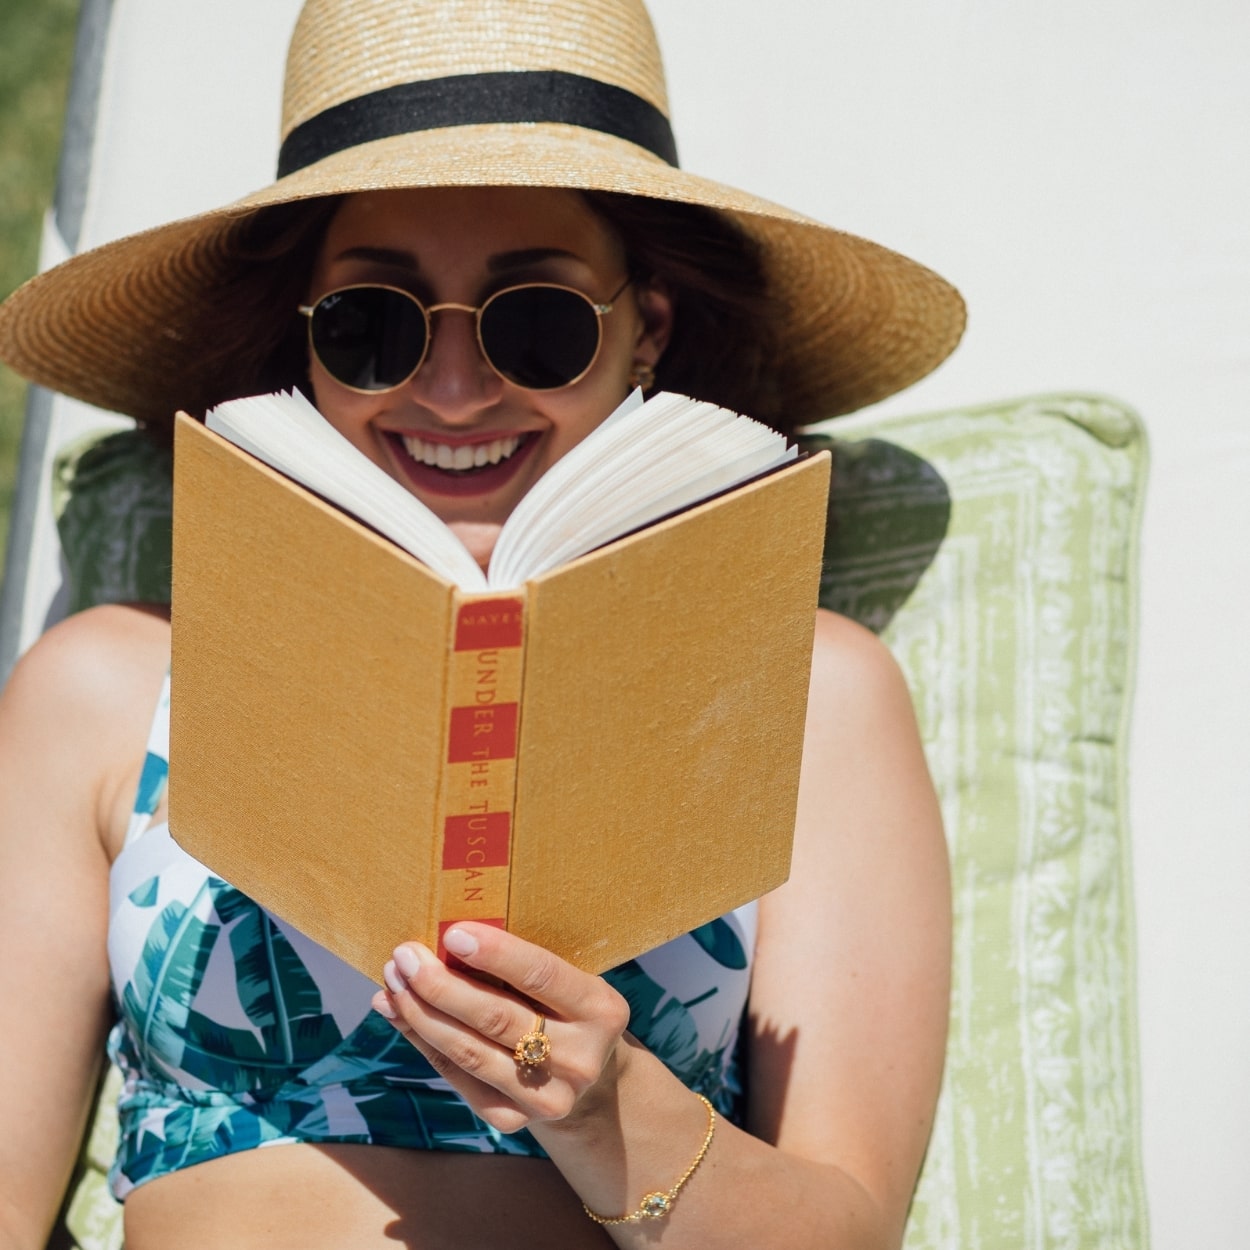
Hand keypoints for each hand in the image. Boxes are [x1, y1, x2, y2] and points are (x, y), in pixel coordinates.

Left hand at [373, 922, 631, 1134]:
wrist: (585, 1075)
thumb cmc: (563, 1006)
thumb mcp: (564, 979)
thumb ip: (519, 963)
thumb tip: (447, 940)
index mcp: (601, 1009)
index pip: (542, 976)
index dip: (496, 954)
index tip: (452, 934)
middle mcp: (581, 1058)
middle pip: (497, 1018)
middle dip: (442, 985)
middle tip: (404, 957)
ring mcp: (548, 1097)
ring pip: (470, 1052)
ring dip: (421, 1014)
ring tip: (392, 983)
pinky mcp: (514, 1121)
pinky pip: (458, 1077)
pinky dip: (423, 1042)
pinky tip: (399, 1014)